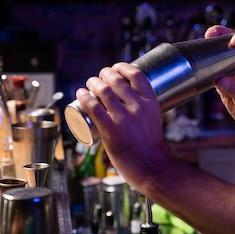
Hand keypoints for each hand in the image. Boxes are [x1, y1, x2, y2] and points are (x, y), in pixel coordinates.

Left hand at [75, 62, 172, 183]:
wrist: (151, 166)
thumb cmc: (151, 145)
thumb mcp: (153, 118)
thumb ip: (142, 106)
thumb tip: (125, 94)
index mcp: (150, 102)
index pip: (136, 75)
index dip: (123, 67)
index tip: (116, 68)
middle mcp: (138, 107)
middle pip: (117, 80)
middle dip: (104, 74)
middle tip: (99, 77)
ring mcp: (123, 118)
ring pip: (103, 91)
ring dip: (93, 83)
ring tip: (89, 84)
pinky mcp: (110, 130)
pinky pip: (93, 108)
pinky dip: (84, 97)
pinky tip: (81, 94)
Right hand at [204, 26, 234, 126]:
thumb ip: (232, 88)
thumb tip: (219, 79)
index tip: (233, 42)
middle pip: (233, 39)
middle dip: (222, 32)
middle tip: (211, 34)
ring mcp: (231, 69)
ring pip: (222, 49)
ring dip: (212, 42)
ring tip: (203, 40)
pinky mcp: (222, 77)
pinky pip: (213, 64)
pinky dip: (206, 59)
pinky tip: (199, 58)